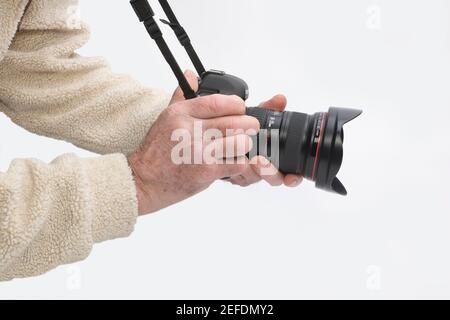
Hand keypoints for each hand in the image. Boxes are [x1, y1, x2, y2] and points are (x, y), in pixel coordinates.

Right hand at [128, 71, 259, 214]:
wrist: (144, 181)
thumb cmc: (156, 152)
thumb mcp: (165, 118)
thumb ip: (182, 95)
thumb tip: (191, 75)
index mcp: (181, 113)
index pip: (221, 101)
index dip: (238, 106)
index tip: (239, 111)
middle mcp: (190, 129)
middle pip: (237, 121)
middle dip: (248, 126)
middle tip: (247, 130)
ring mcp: (199, 150)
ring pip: (241, 142)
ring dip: (243, 146)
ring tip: (236, 148)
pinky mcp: (206, 170)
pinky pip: (237, 163)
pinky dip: (238, 164)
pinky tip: (229, 163)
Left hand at [228, 95, 303, 187]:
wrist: (222, 133)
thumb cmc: (247, 127)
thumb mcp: (258, 115)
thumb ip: (270, 108)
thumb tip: (281, 99)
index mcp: (277, 159)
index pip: (291, 175)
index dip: (293, 178)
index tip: (291, 177)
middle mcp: (266, 170)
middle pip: (273, 179)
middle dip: (269, 171)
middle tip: (260, 160)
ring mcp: (250, 174)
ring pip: (254, 178)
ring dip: (251, 169)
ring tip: (248, 158)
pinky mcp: (234, 176)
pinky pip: (237, 177)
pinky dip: (236, 169)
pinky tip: (233, 160)